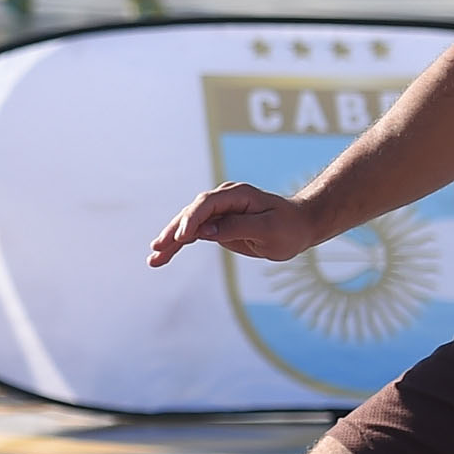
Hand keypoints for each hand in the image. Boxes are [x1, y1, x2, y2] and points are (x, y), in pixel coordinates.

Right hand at [147, 182, 320, 266]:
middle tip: (158, 248)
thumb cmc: (289, 227)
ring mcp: (218, 212)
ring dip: (170, 241)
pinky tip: (162, 257)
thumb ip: (236, 227)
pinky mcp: (217, 224)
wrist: (300, 226)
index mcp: (237, 195)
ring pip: (188, 225)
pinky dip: (178, 245)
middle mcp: (224, 199)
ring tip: (154, 258)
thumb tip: (205, 231)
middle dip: (173, 231)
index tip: (182, 238)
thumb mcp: (268, 230)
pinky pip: (194, 234)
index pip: (207, 204)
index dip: (192, 220)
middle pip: (191, 213)